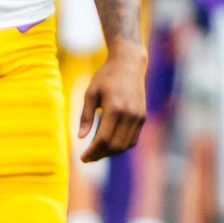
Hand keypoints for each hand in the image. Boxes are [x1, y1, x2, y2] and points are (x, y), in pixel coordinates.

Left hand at [80, 41, 148, 161]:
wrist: (129, 64)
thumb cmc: (106, 76)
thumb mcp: (91, 93)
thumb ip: (86, 116)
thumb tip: (80, 137)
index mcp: (115, 108)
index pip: (104, 139)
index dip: (93, 151)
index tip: (82, 158)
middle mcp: (130, 114)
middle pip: (115, 145)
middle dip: (100, 155)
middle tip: (88, 158)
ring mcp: (139, 117)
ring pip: (125, 145)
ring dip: (111, 152)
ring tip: (97, 152)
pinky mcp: (143, 117)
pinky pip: (133, 139)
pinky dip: (121, 146)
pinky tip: (109, 145)